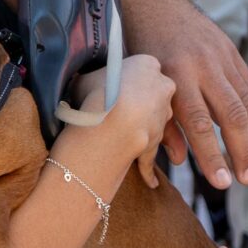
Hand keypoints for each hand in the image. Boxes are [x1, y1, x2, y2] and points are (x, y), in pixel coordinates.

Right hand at [65, 53, 173, 186]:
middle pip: (153, 95)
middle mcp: (162, 88)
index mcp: (148, 64)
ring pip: (153, 123)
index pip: (142, 69)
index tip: (114, 87)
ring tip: (119, 140)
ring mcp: (163, 116)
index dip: (127, 80)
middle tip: (116, 114)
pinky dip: (148, 170)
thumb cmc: (94, 94)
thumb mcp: (87, 77)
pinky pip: (151, 156)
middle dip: (140, 105)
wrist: (109, 121)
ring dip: (139, 132)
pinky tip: (151, 183)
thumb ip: (93, 79)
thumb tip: (84, 84)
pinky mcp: (157, 141)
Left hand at [118, 0, 247, 189]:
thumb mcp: (141, 82)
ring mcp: (221, 58)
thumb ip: (161, 120)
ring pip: (245, 102)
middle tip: (246, 180)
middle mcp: (203, 67)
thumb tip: (181, 159)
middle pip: (231, 116)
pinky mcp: (231, 52)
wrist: (154, 3)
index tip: (221, 182)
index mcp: (176, 75)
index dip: (212, 155)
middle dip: (241, 152)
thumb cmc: (140, 48)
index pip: (200, 124)